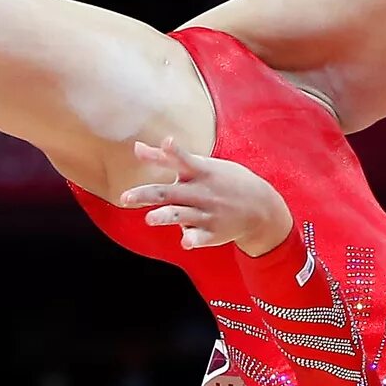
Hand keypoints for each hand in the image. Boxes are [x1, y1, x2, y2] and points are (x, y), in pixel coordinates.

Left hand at [119, 137, 294, 256]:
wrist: (260, 207)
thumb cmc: (223, 181)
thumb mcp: (202, 165)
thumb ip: (166, 158)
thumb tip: (135, 147)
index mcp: (200, 172)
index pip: (184, 160)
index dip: (175, 151)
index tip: (167, 143)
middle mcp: (201, 192)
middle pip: (170, 193)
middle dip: (148, 194)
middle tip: (125, 198)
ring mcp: (206, 213)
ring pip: (182, 215)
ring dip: (165, 217)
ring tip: (150, 219)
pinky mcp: (212, 233)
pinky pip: (200, 237)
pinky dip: (193, 239)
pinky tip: (186, 242)